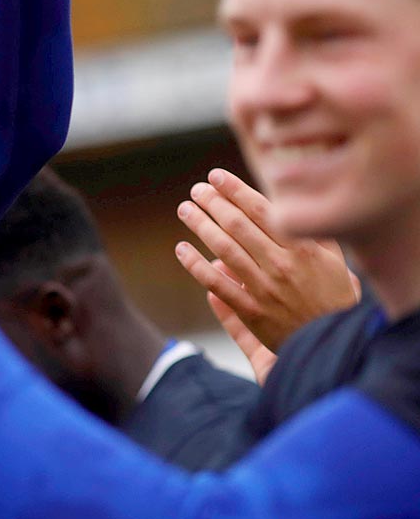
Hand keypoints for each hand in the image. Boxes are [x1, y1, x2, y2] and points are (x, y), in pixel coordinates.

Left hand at [175, 168, 359, 377]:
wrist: (335, 341)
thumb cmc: (336, 298)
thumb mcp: (337, 259)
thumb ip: (314, 232)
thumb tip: (288, 203)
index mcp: (303, 248)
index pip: (262, 210)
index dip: (235, 190)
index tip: (216, 176)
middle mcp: (281, 264)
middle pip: (238, 225)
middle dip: (214, 203)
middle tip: (197, 190)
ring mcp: (264, 288)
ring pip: (224, 249)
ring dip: (201, 226)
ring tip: (185, 209)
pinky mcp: (251, 311)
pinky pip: (217, 284)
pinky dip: (196, 265)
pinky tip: (182, 249)